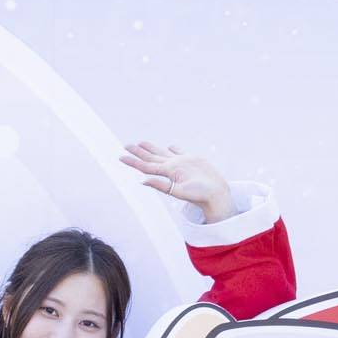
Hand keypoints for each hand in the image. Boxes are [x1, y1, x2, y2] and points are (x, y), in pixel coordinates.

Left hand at [121, 140, 236, 222]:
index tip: (121, 156)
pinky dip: (174, 149)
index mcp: (167, 173)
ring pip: (163, 153)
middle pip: (151, 158)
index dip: (133, 161)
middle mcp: (171, 167)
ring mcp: (181, 164)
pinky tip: (170, 146)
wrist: (216, 194)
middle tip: (126, 145)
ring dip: (152, 148)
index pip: (146, 166)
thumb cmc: (200, 194)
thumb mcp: (179, 191)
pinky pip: (180, 153)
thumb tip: (142, 181)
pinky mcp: (192, 161)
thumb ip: (161, 185)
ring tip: (141, 142)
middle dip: (138, 152)